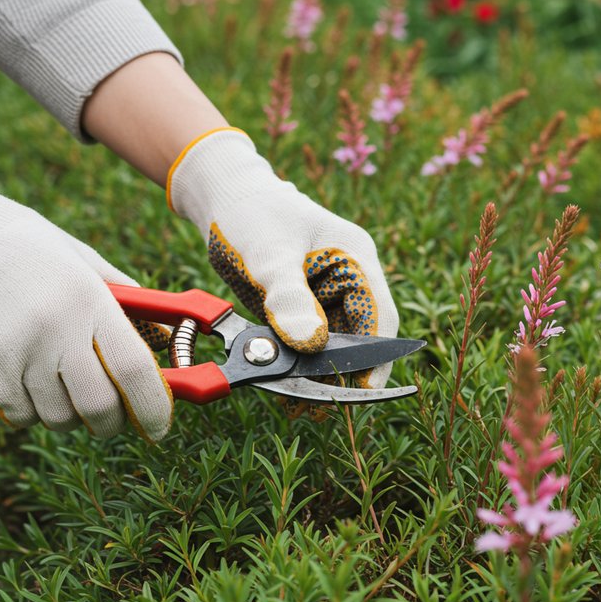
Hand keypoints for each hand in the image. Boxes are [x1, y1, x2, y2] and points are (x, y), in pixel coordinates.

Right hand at [0, 153, 172, 439]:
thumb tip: (161, 331)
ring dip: (70, 416)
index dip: (153, 407)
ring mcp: (21, 352)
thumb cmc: (20, 243)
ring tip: (63, 389)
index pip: (135, 370)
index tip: (159, 426)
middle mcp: (59, 330)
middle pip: (99, 406)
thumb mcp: (80, 257)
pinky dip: (30, 412)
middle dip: (111, 423)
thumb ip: (121, 295)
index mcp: (90, 300)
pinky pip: (21, 414)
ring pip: (60, 417)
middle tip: (111, 418)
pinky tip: (28, 386)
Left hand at [168, 128, 398, 387]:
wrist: (221, 197)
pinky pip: (311, 341)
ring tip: (298, 402)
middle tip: (317, 404)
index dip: (375, 357)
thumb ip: (289, 299)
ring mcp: (326, 294)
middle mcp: (349, 278)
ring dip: (320, 371)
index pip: (379, 316)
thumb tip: (311, 345)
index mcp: (355, 257)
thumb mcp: (268, 254)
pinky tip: (285, 383)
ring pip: (335, 344)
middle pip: (359, 336)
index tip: (362, 389)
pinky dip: (300, 362)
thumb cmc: (250, 214)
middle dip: (341, 370)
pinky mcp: (304, 306)